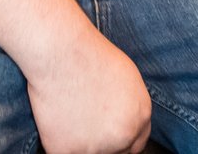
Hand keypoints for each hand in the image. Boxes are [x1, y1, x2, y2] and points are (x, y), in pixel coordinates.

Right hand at [27, 27, 149, 153]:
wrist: (61, 53)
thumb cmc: (91, 56)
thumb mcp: (128, 79)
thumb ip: (131, 107)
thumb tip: (124, 122)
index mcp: (140, 118)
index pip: (136, 144)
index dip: (121, 140)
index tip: (109, 135)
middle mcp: (123, 137)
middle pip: (116, 153)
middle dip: (104, 145)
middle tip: (86, 126)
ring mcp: (96, 147)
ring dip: (81, 143)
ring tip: (71, 114)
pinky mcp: (67, 151)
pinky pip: (64, 153)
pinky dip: (58, 142)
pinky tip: (57, 119)